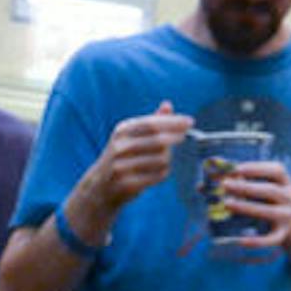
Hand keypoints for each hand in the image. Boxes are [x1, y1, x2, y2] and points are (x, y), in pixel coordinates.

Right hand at [81, 101, 193, 217]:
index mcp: (122, 131)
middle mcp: (120, 147)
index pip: (151, 124)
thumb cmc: (123, 156)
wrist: (100, 185)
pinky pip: (158, 176)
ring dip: (167, 159)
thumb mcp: (131, 136)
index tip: (190, 121)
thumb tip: (168, 104)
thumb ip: (151, 121)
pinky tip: (158, 172)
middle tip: (184, 136)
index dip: (173, 122)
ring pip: (161, 159)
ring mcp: (122, 166)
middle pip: (157, 140)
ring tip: (163, 159)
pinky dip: (163, 173)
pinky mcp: (127, 184)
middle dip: (175, 137)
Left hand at [212, 159, 290, 252]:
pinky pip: (271, 239)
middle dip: (247, 187)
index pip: (277, 170)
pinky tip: (240, 241)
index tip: (236, 168)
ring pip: (270, 212)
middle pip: (271, 191)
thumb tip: (202, 186)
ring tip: (227, 205)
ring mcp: (288, 217)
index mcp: (284, 182)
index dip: (257, 168)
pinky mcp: (283, 235)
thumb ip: (236, 185)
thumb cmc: (270, 201)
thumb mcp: (261, 190)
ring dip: (248, 207)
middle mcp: (289, 198)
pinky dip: (257, 241)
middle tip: (225, 185)